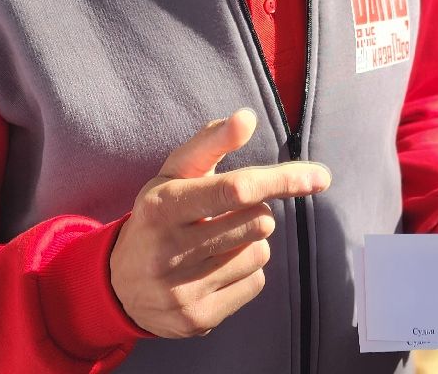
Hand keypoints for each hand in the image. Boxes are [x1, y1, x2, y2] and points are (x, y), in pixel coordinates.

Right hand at [109, 110, 330, 337]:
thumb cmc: (160, 216)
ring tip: (217, 243)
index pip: (236, 190)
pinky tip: (216, 270)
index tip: (318, 177)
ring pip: (260, 253)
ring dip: (251, 242)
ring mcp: (181, 290)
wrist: (118, 285)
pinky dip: (246, 272)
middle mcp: (168, 250)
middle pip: (258, 221)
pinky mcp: (196, 319)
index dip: (282, 180)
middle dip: (256, 211)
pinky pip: (255, 283)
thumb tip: (247, 117)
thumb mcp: (173, 174)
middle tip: (227, 215)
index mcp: (163, 206)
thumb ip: (210, 142)